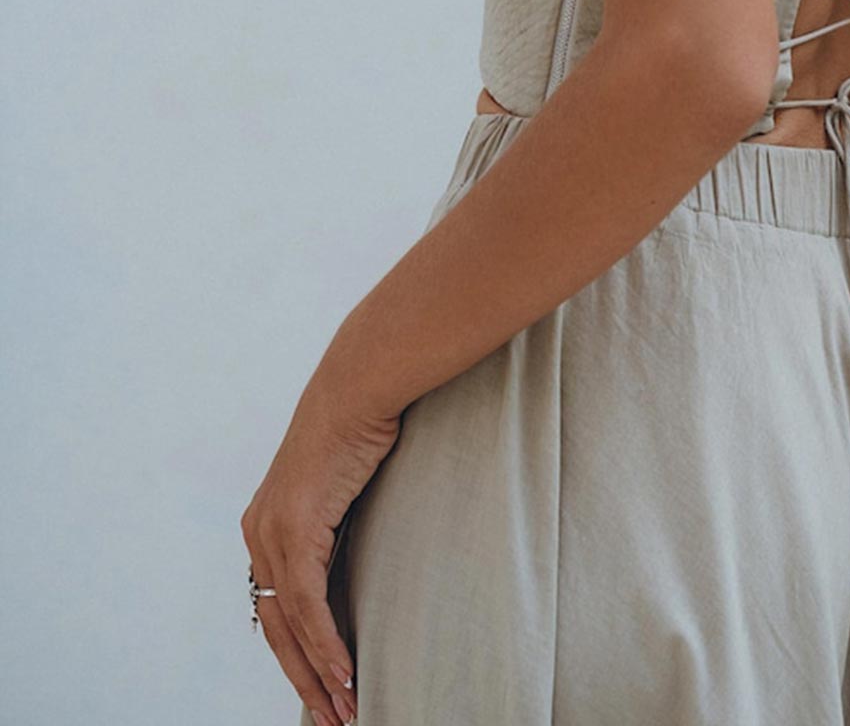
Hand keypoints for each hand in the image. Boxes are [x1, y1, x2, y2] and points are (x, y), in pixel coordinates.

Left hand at [240, 379, 400, 722]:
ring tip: (345, 709)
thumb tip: (354, 559)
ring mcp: (272, 532)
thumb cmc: (361, 429)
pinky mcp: (294, 528)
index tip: (325, 691)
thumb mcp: (342, 490)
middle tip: (333, 718)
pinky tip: (345, 671)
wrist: (359, 386)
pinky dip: (326, 643)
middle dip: (306, 680)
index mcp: (266, 527)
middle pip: (277, 629)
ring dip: (320, 674)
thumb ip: (336, 527)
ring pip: (290, 625)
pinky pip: (306, 604)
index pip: (277, 610)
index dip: (299, 657)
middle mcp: (259, 534)